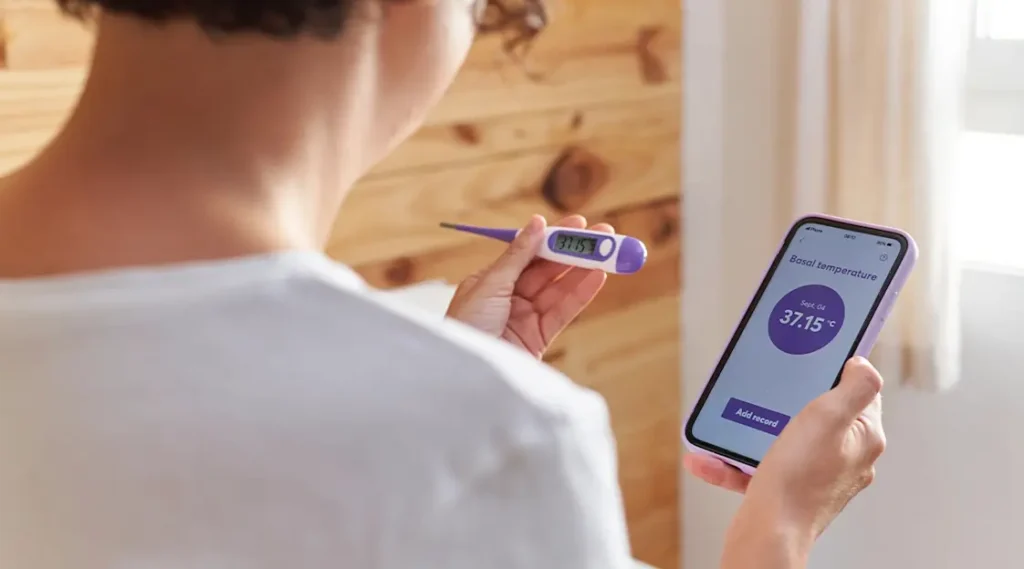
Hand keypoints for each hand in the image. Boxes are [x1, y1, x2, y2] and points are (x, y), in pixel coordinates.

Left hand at [446, 214, 610, 357]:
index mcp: (491, 281)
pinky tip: (598, 277)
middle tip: (604, 235)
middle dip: (575, 252)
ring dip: (585, 270)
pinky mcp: (539, 339)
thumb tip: (536, 223)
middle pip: (548, 270)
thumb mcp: (490, 285)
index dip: (553, 238)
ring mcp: (525, 318)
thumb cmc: (466, 328)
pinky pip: (564, 312)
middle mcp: (509, 297)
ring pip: (560, 289)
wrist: (466, 375)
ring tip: (609, 254)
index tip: (578, 224)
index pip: (528, 254)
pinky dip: (582, 295)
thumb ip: (518, 256)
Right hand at [685, 358, 885, 561]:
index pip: (861, 396)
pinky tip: (709, 456)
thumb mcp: (828, 417)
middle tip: (771, 391)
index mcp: (863, 440)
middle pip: (822, 417)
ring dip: (755, 432)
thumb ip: (855, 387)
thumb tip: (864, 367)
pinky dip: (734, 462)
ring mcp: (817, 478)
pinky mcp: (788, 493)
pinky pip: (760, 469)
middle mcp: (845, 461)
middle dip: (789, 403)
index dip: (838, 375)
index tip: (814, 363)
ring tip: (733, 423)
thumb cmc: (799, 481)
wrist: (769, 532)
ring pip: (787, 442)